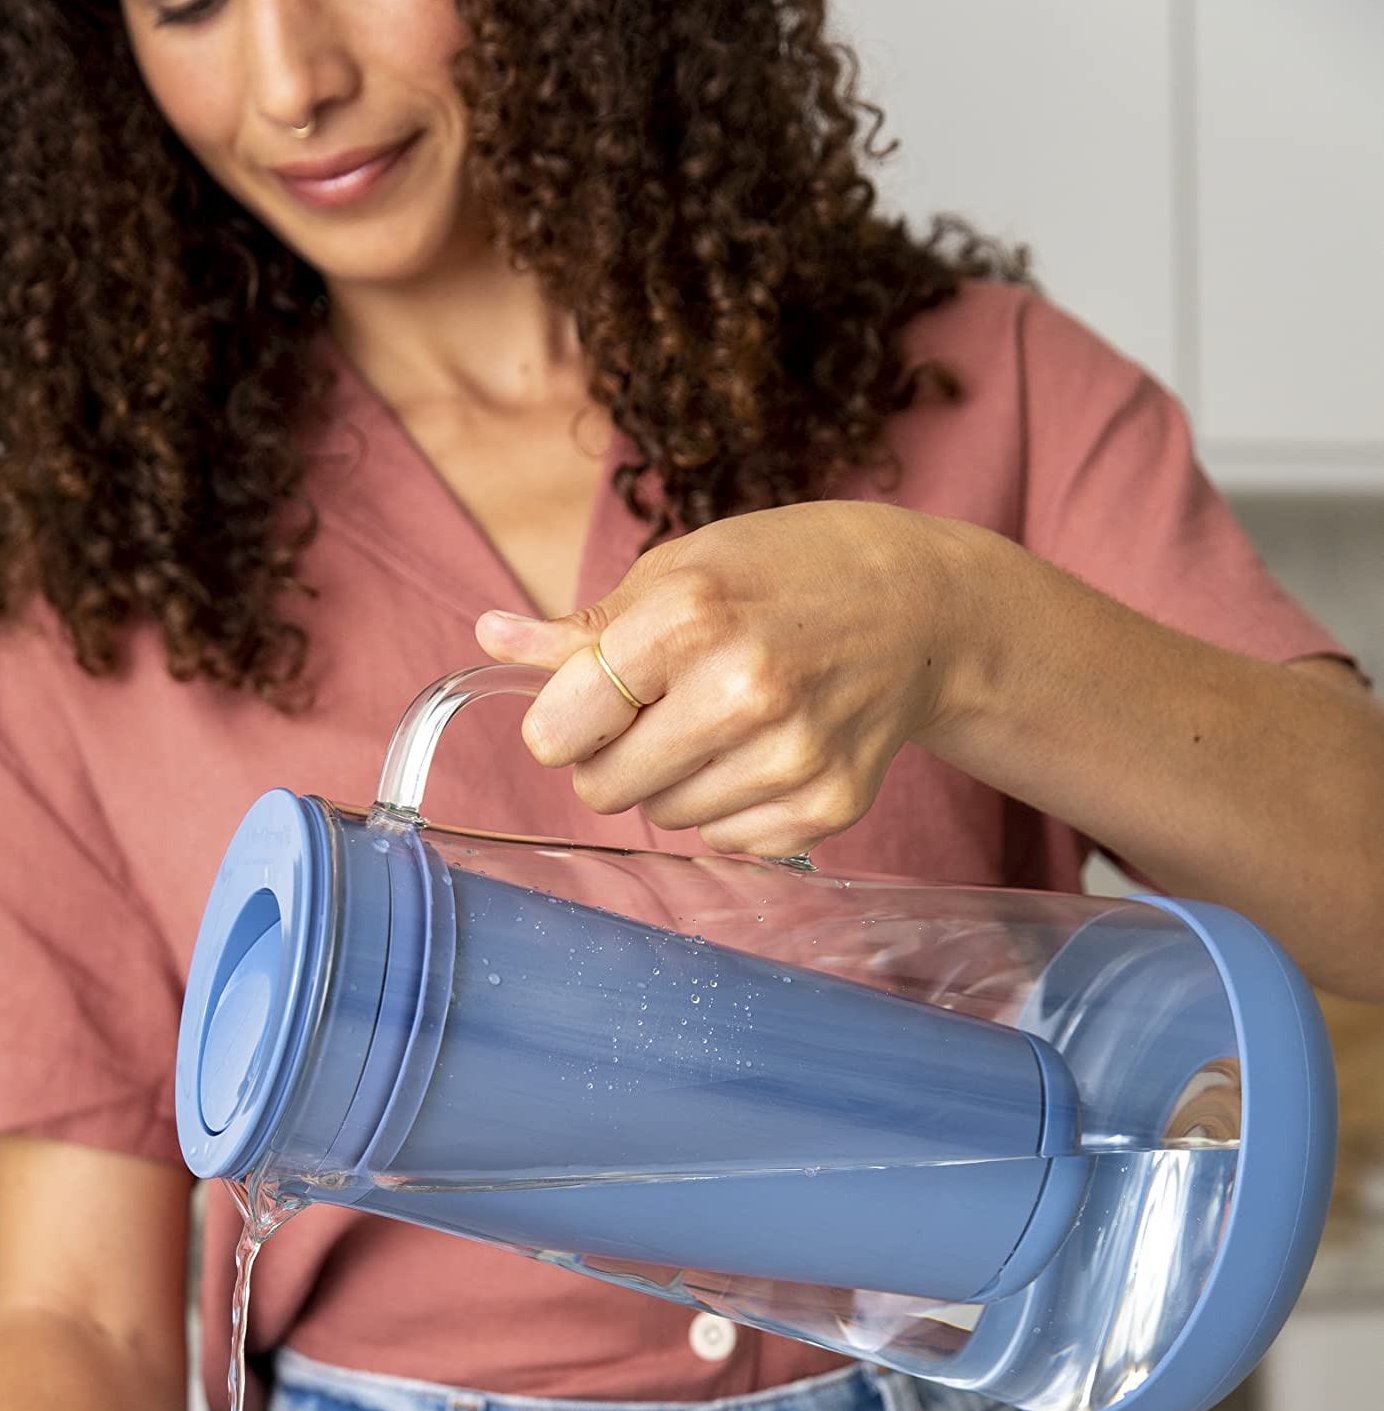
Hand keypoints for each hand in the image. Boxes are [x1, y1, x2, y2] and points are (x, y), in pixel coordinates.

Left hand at [475, 500, 981, 856]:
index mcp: (690, 617)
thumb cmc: (786, 575)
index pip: (560, 728)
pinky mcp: (826, 806)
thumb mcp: (682, 569)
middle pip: (604, 788)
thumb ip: (584, 627)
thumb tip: (490, 637)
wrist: (920, 610)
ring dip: (673, 783)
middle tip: (663, 710)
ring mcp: (790, 757)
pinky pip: (725, 841)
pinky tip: (765, 751)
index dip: (560, 724)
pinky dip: (730, 808)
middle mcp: (743, 691)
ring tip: (724, 723)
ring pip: (664, 820)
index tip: (587, 705)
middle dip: (613, 758)